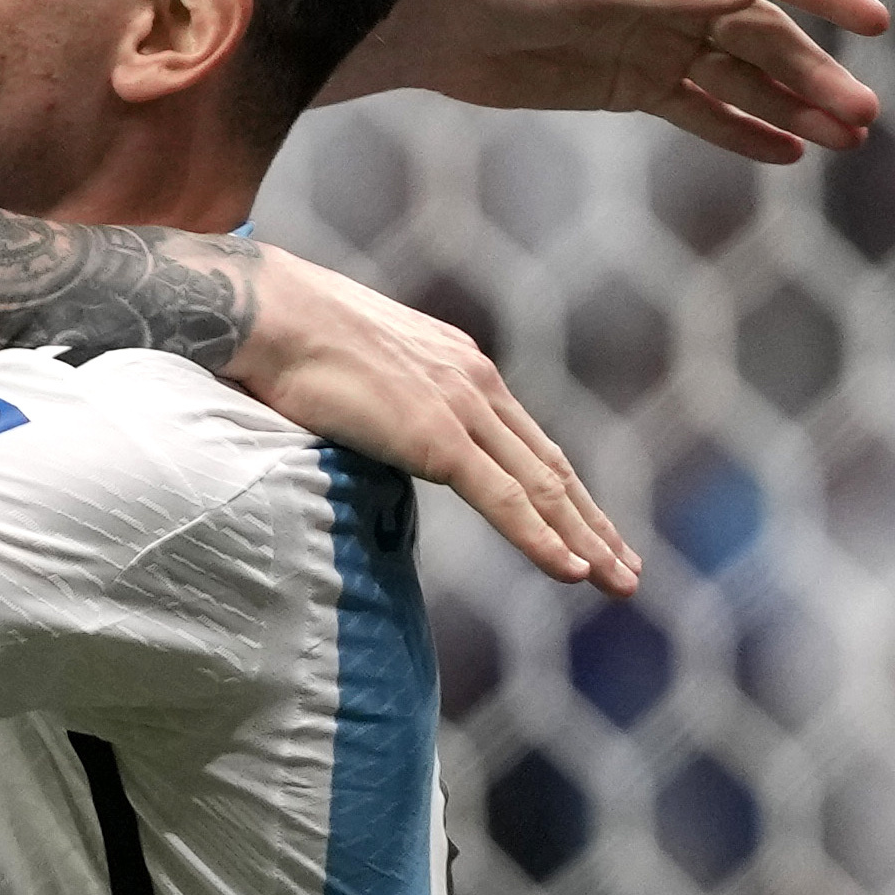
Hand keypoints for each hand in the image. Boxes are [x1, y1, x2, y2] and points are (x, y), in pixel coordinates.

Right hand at [239, 247, 639, 594]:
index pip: (527, 440)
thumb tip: (374, 426)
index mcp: (459, 362)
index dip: (563, 489)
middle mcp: (474, 380)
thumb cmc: (289, 335)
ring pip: (542, 487)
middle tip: (627, 569)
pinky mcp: (438, 438)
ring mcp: (461, 408)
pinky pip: (504, 500)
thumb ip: (385, 399)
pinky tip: (572, 571)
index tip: (590, 526)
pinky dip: (542, 539)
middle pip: (550, 467)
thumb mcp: (359, 363)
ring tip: (618, 582)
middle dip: (593, 523)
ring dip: (586, 540)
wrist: (266, 311)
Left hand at [343, 0, 889, 161]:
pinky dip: (743, 131)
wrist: (438, 28)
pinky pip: (701, 111)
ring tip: (846, 140)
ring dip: (792, 107)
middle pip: (762, 37)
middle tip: (863, 118)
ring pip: (742, 78)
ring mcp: (658, 42)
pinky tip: (789, 152)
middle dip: (814, 75)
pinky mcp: (633, 86)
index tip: (876, 22)